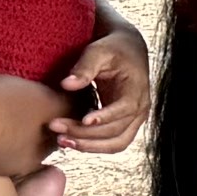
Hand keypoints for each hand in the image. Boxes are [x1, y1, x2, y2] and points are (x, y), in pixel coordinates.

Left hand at [56, 25, 153, 149]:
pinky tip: (70, 140)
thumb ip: (84, 67)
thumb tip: (66, 84)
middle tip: (57, 128)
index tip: (83, 119)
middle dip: (85, 134)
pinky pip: (111, 143)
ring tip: (62, 140)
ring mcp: (134, 119)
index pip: (125, 109)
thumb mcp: (99, 51)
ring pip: (116, 144)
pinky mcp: (124, 125)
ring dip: (89, 146)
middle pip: (116, 131)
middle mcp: (140, 108)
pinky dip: (92, 145)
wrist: (126, 51)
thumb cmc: (113, 49)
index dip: (105, 117)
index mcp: (137, 89)